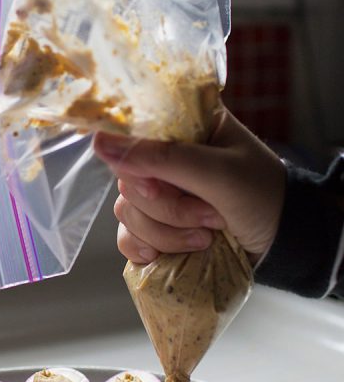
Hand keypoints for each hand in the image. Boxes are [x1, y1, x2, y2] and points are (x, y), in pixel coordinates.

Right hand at [93, 107, 285, 264]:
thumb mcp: (217, 173)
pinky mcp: (156, 227)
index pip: (131, 133)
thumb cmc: (262, 196)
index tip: (164, 188)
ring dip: (166, 232)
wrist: (285, 244)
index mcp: (182, 127)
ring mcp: (160, 194)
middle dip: (168, 208)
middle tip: (209, 213)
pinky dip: (145, 249)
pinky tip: (167, 255)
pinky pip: (126, 237)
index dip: (138, 165)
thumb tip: (98, 143)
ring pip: (127, 212)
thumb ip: (160, 159)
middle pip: (128, 181)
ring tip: (207, 234)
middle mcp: (166, 157)